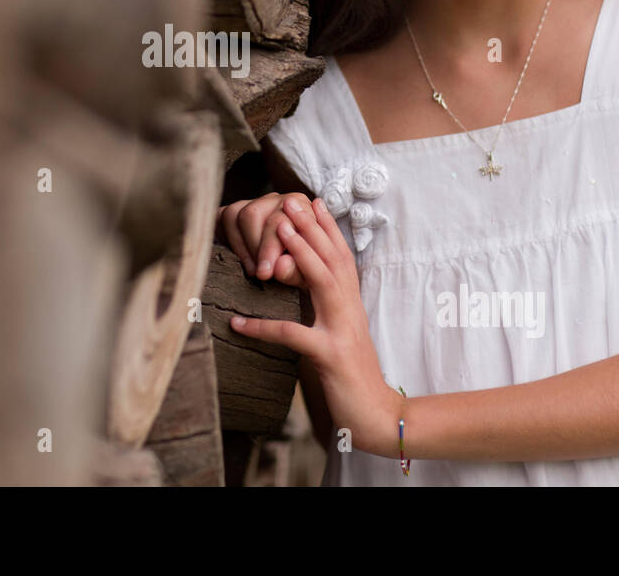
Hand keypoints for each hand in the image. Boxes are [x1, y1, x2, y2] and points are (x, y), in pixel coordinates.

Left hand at [227, 196, 400, 457]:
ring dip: (301, 253)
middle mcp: (351, 312)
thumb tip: (302, 294)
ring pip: (323, 282)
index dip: (328, 228)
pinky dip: (264, 327)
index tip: (313, 201)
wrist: (379, 419)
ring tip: (278, 230)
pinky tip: (239, 322)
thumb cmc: (353, 379)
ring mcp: (342, 333)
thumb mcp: (339, 339)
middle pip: (333, 259)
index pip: (342, 258)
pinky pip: (293, 336)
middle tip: (291, 200)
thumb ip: (324, 314)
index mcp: (352, 307)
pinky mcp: (330, 357)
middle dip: (312, 227)